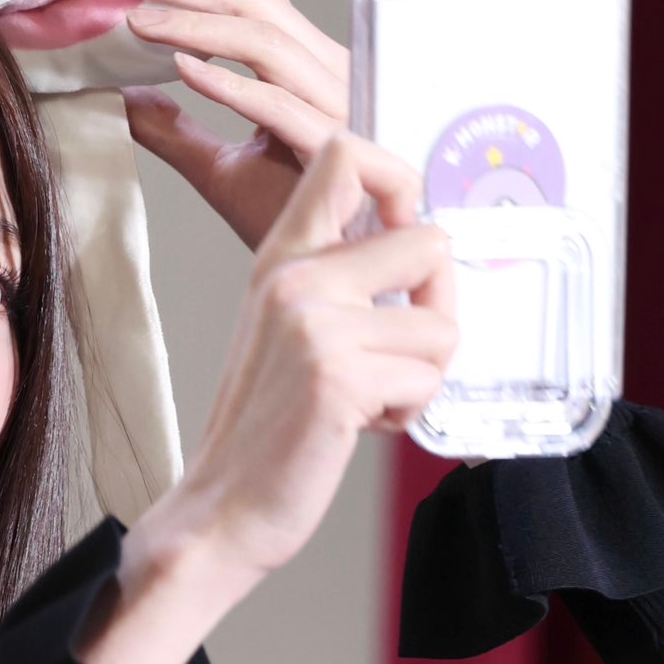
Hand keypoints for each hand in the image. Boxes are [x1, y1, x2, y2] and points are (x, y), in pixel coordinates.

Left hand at [102, 0, 349, 252]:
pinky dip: (232, 83)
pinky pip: (283, 105)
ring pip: (267, 40)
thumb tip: (121, 94)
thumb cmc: (293, 223)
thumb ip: (173, 129)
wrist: (337, 280)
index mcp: (306, 68)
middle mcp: (329, 74)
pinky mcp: (339, 150)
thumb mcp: (219, 168)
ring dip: (194, 24)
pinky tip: (185, 70)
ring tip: (136, 20)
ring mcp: (339, 107)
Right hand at [137, 127, 458, 589]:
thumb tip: (426, 246)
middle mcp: (296, 277)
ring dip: (423, 374)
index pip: (345, 154)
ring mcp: (316, 324)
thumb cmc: (267, 428)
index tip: (407, 229)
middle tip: (402, 351)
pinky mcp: (339, 376)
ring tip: (369, 399)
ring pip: (442, 322)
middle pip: (429, 240)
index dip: (401, 177)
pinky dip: (408, 413)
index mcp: (282, 257)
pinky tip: (359, 425)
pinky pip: (428, 378)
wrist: (222, 509)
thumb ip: (341, 279)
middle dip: (438, 305)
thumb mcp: (290, 329)